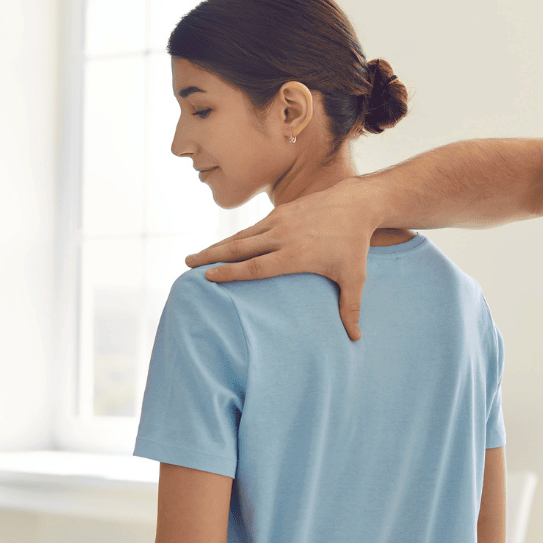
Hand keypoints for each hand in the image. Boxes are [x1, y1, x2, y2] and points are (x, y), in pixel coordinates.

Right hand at [185, 175, 383, 339]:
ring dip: (216, 247)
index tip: (209, 278)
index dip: (232, 272)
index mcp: (296, 254)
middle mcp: (282, 236)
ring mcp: (279, 222)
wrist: (354, 203)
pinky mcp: (279, 213)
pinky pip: (250, 229)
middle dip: (211, 256)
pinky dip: (232, 239)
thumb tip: (355, 339)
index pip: (257, 266)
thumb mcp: (354, 277)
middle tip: (187, 265)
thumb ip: (350, 308)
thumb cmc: (354, 245)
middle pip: (239, 248)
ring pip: (240, 237)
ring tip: (194, 258)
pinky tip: (219, 247)